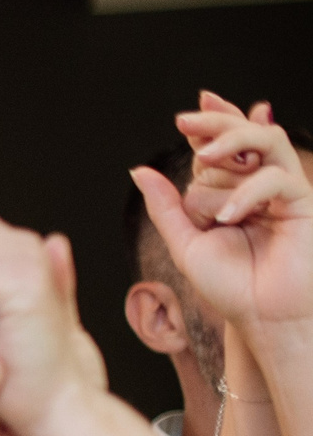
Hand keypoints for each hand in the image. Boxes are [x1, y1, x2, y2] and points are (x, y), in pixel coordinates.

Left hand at [132, 91, 312, 340]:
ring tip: (204, 157)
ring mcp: (284, 190)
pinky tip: (228, 217)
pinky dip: (247, 193)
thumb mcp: (186, 243)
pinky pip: (277, 177)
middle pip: (243, 135)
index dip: (208, 126)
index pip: (221, 148)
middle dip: (216, 125)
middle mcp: (259, 184)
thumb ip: (165, 208)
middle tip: (184, 122)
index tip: (185, 117)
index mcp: (233, 190)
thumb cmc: (230, 286)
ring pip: (265, 142)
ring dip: (232, 141)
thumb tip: (139, 170)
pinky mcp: (304, 202)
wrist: (262, 317)